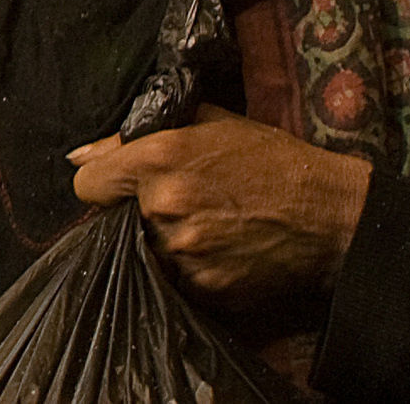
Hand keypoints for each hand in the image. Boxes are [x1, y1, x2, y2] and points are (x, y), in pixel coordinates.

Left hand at [69, 105, 370, 308]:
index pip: (87, 185)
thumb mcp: (208, 123)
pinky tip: (222, 249)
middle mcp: (164, 205)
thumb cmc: (271, 160)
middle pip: (118, 220)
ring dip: (166, 242)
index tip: (121, 187)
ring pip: (148, 251)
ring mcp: (184, 251)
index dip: (102, 184)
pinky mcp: (206, 286)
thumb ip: (135, 135)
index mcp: (159, 157)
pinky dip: (191, 268)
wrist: (329, 213)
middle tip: (184, 204)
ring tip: (208, 227)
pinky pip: (177, 279)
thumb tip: (80, 155)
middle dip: (141, 212)